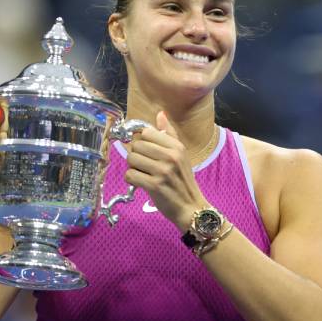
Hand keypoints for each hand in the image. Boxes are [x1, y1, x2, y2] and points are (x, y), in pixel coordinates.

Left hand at [124, 111, 207, 229]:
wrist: (191, 207)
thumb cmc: (183, 180)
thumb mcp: (181, 154)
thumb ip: (169, 134)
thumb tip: (160, 114)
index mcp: (177, 146)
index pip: (147, 132)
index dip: (143, 142)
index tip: (147, 152)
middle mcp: (171, 156)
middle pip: (136, 145)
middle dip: (136, 156)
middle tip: (145, 166)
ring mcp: (162, 171)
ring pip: (131, 159)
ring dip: (133, 168)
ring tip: (144, 174)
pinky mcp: (154, 185)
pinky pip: (130, 175)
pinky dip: (132, 180)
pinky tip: (141, 183)